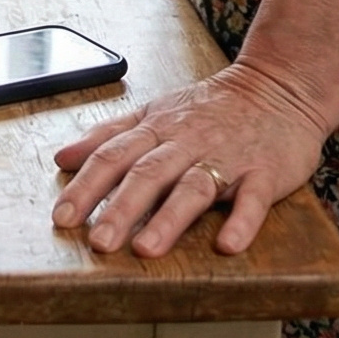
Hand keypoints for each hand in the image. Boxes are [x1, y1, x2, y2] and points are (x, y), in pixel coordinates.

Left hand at [51, 61, 328, 257]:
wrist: (277, 87)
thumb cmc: (209, 108)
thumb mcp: (154, 113)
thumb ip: (110, 135)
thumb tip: (62, 157)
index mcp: (156, 128)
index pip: (112, 156)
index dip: (86, 185)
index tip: (62, 217)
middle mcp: (186, 142)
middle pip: (147, 173)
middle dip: (119, 208)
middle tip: (97, 242)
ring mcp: (226, 156)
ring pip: (193, 186)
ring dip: (169, 219)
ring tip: (146, 250)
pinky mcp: (264, 172)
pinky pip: (253, 199)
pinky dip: (241, 221)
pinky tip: (228, 245)